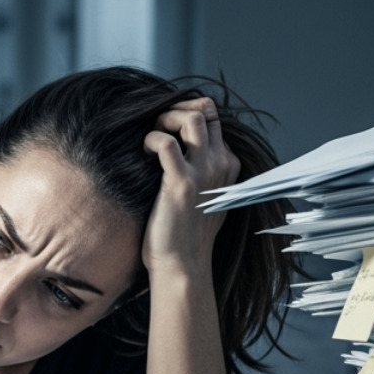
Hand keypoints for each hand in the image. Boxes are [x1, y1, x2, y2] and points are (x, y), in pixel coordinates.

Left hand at [141, 97, 240, 277]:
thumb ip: (203, 172)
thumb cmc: (185, 233)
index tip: (167, 131)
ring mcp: (204, 173)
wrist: (182, 265)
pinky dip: (151, 140)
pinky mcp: (182, 183)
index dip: (186, 116)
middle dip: (176, 109)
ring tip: (153, 138)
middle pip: (206, 110)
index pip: (214, 119)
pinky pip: (166, 143)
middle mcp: (221, 165)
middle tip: (159, 128)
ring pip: (192, 119)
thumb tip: (181, 149)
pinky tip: (144, 153)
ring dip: (166, 119)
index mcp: (228, 166)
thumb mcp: (204, 196)